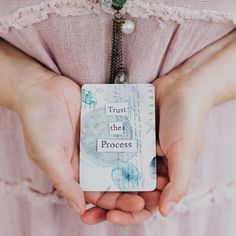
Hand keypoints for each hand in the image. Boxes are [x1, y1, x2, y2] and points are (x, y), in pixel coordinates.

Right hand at [14, 73, 145, 217]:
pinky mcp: (103, 124)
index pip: (98, 194)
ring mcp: (97, 141)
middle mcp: (88, 159)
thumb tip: (79, 208)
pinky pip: (120, 135)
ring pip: (120, 157)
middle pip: (114, 178)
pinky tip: (149, 145)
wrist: (43, 88)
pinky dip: (133, 140)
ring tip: (158, 170)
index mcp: (74, 171)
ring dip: (137, 164)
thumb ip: (63, 180)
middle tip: (155, 189)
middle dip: (133, 186)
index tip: (138, 203)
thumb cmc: (39, 122)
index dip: (117, 202)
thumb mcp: (47, 154)